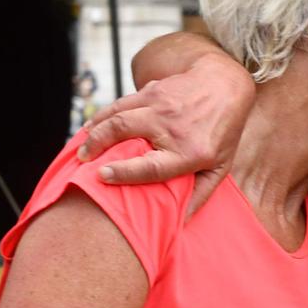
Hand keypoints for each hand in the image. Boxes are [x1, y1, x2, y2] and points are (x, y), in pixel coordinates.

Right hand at [79, 55, 255, 212]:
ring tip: (82, 146)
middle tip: (82, 160)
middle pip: (124, 131)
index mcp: (189, 152)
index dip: (124, 172)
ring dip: (95, 130)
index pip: (151, 165)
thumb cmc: (222, 132)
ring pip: (118, 114)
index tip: (102, 177)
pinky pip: (121, 102)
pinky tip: (90, 125)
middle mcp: (172, 126)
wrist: (225, 85)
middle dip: (97, 145)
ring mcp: (161, 105)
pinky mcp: (153, 91)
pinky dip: (102, 114)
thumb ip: (201, 193)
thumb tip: (181, 221)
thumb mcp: (220, 166)